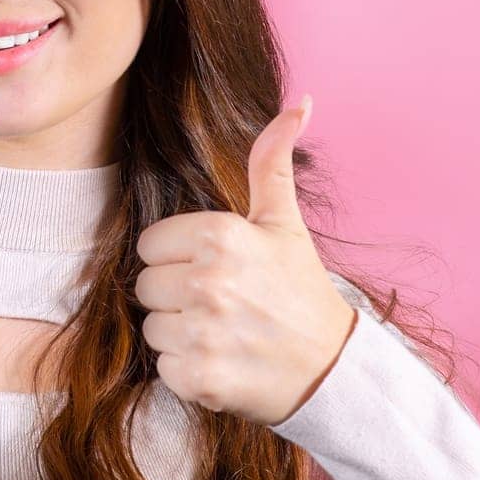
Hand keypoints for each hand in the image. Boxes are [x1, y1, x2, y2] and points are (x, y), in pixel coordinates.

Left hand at [133, 94, 357, 425]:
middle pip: (144, 285)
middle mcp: (207, 280)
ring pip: (149, 326)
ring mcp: (201, 330)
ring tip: (222, 332)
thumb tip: (298, 103)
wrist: (335, 369)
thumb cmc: (300, 290)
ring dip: (178, 334)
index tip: (215, 271)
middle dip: (175, 296)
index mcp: (219, 235)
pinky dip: (185, 370)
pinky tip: (222, 361)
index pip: (149, 244)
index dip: (176, 259)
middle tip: (222, 305)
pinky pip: (161, 365)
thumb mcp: (284, 222)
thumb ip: (271, 162)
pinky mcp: (198, 376)